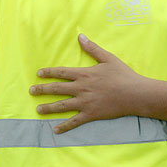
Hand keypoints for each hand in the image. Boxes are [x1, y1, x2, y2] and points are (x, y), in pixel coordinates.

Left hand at [30, 34, 155, 133]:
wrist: (136, 94)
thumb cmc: (123, 75)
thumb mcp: (108, 58)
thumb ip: (92, 48)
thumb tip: (80, 36)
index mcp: (84, 74)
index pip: (62, 72)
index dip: (49, 73)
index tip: (38, 74)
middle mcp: (81, 88)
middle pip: (57, 89)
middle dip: (42, 89)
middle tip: (31, 90)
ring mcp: (85, 103)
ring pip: (62, 105)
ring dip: (48, 107)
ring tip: (38, 109)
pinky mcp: (91, 114)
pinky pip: (75, 121)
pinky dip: (64, 126)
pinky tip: (55, 129)